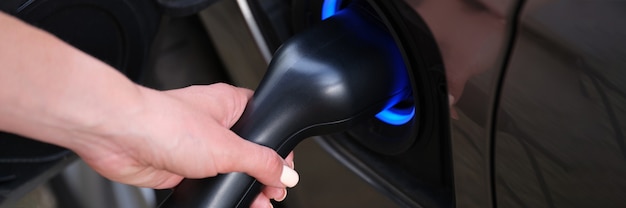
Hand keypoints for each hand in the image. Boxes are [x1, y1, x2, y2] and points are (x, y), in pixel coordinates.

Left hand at [70, 83, 297, 206]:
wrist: (118, 136)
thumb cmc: (164, 122)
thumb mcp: (227, 147)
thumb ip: (260, 162)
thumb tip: (284, 172)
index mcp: (230, 105)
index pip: (265, 124)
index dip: (278, 148)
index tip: (286, 171)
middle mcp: (214, 124)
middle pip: (248, 151)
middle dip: (262, 174)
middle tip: (272, 193)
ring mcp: (196, 146)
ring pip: (227, 170)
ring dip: (240, 187)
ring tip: (255, 204)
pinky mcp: (179, 167)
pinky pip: (206, 184)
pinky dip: (216, 194)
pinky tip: (224, 202)